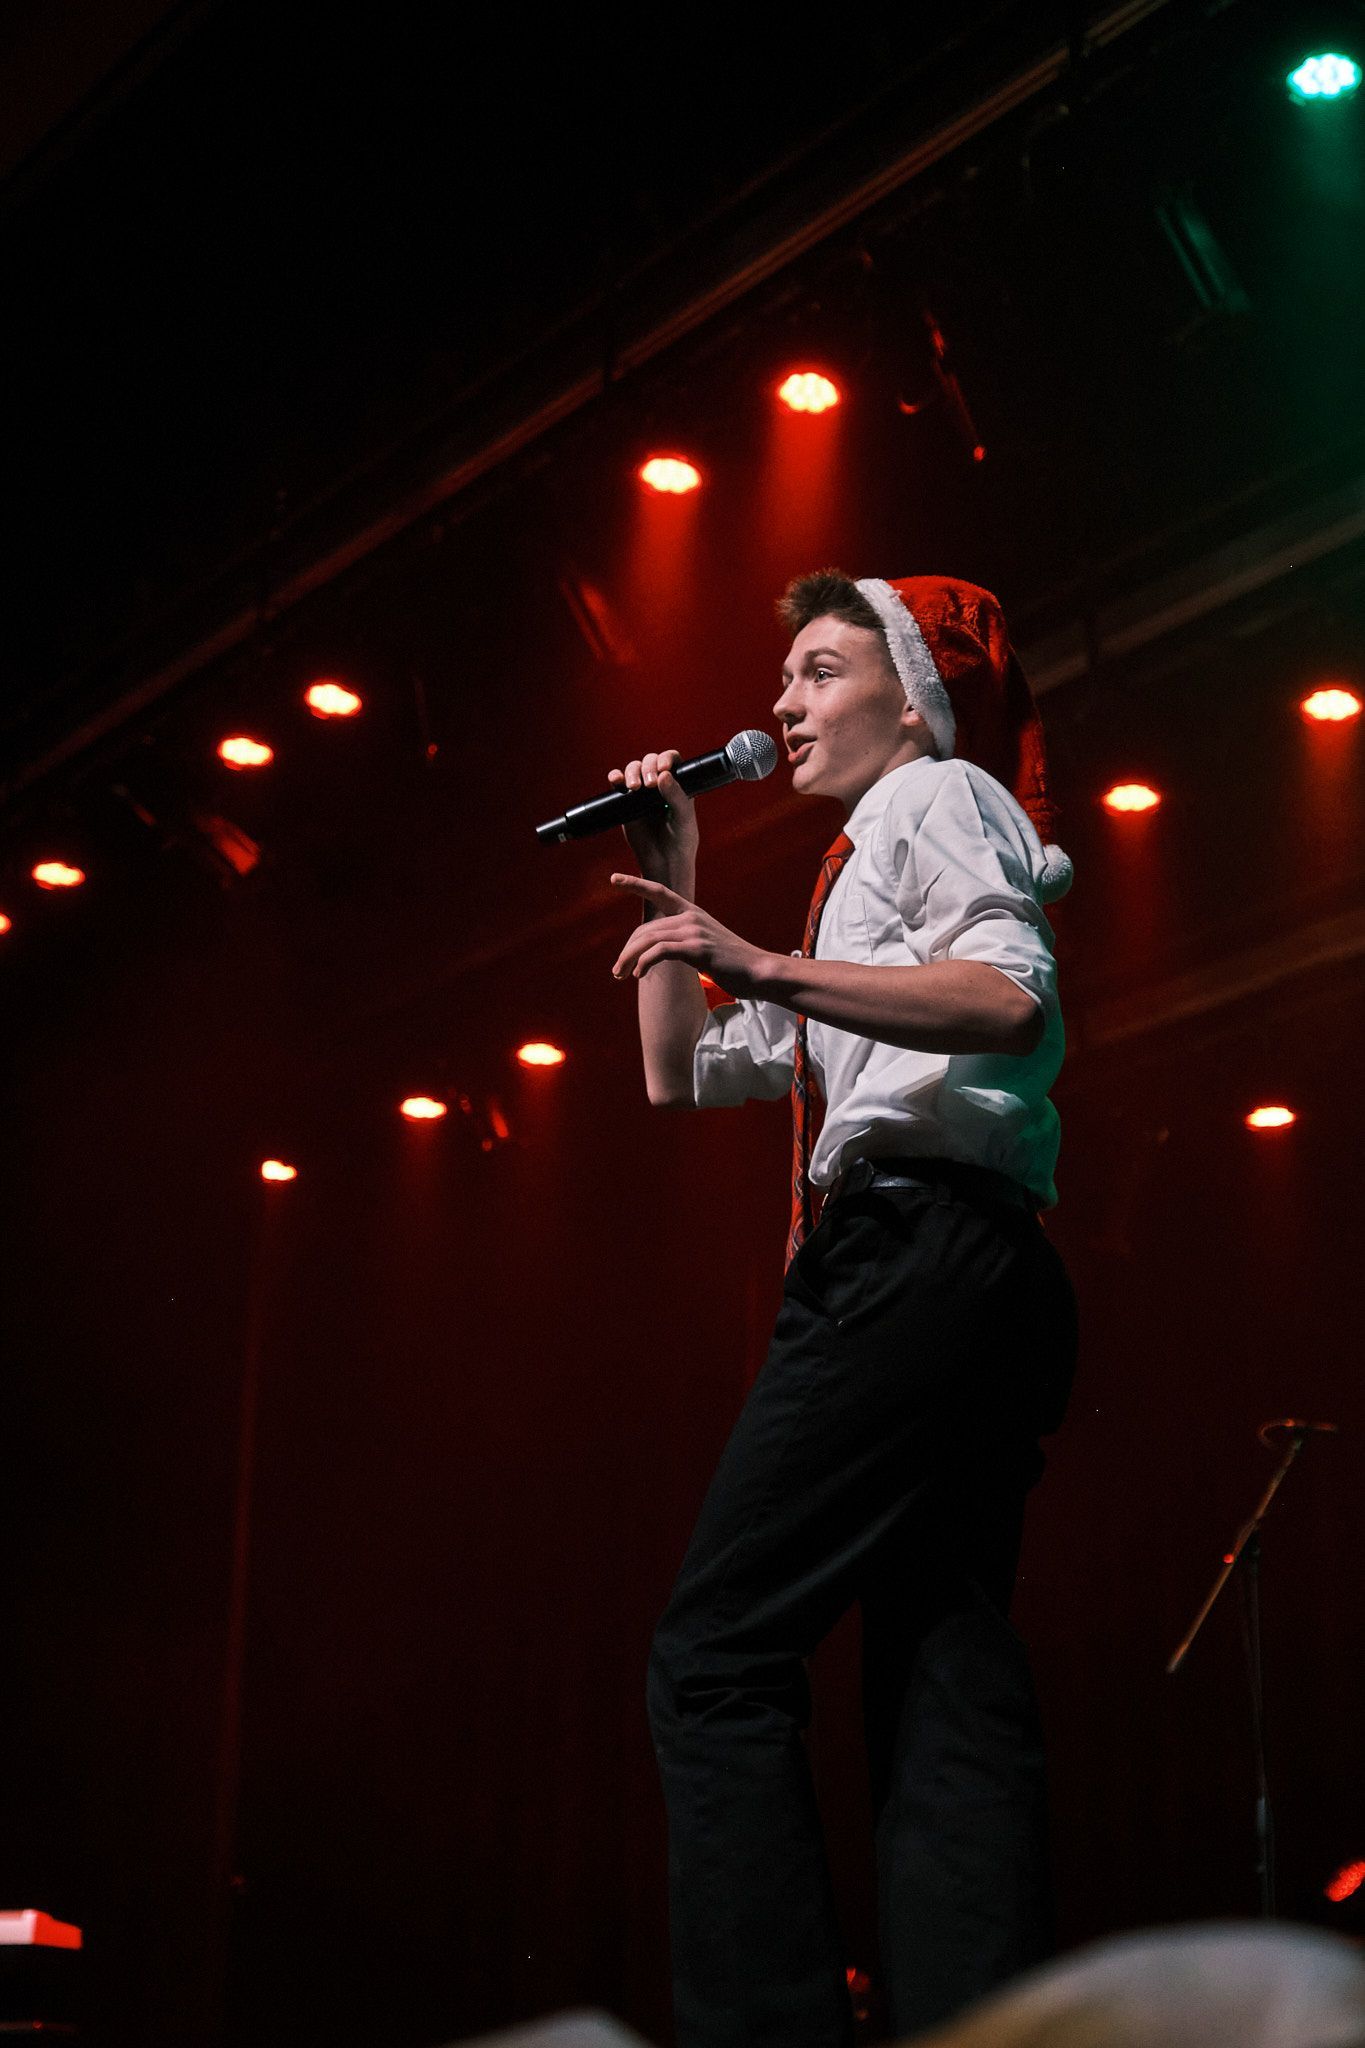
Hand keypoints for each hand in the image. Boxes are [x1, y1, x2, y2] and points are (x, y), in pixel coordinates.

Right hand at [606, 749, 698, 881]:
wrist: (664, 861)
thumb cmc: (681, 839)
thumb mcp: (684, 817)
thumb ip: (676, 796)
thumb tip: (664, 775)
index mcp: (678, 783)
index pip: (672, 760)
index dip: (666, 758)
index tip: (663, 769)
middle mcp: (660, 784)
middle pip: (650, 761)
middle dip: (647, 767)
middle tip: (650, 784)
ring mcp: (642, 792)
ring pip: (633, 769)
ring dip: (631, 772)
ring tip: (634, 788)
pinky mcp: (626, 802)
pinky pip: (618, 784)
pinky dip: (615, 778)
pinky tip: (616, 781)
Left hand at [610, 875, 769, 993]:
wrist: (759, 970)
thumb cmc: (732, 963)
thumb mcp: (705, 945)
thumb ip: (684, 941)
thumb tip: (660, 951)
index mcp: (693, 913)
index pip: (659, 892)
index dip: (635, 884)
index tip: (614, 879)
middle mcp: (691, 917)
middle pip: (646, 929)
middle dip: (627, 950)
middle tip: (616, 971)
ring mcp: (695, 931)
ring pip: (649, 940)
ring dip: (629, 959)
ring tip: (620, 975)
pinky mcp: (697, 948)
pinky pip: (660, 951)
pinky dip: (644, 962)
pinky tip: (639, 974)